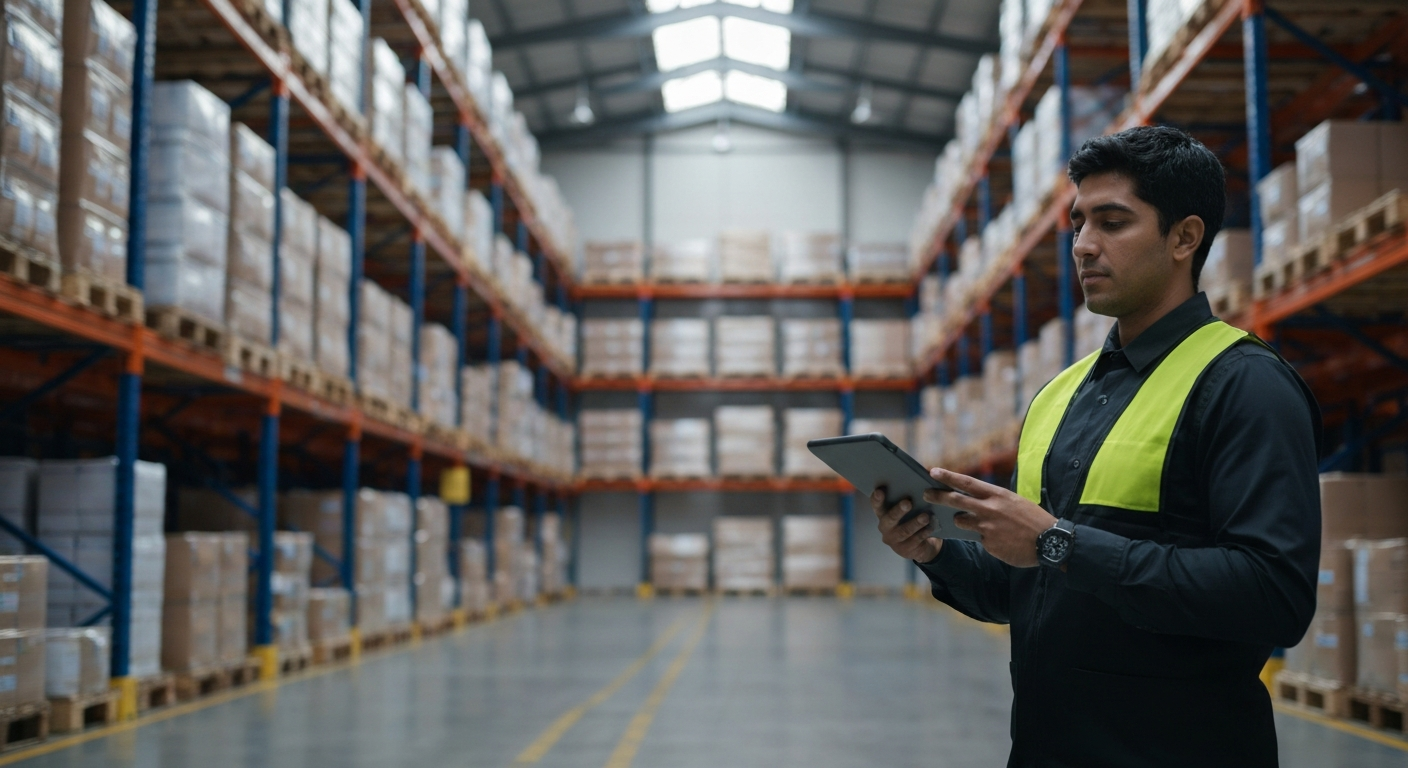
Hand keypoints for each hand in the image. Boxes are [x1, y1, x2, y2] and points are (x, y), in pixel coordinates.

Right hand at [872, 488, 941, 562]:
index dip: (877, 499)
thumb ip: (909, 495)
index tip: (880, 490)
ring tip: (925, 516)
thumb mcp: (910, 508)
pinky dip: (924, 533)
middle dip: (898, 510)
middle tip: (908, 502)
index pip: (876, 505)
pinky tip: (931, 527)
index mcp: (883, 514)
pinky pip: (915, 541)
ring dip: (915, 523)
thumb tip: (923, 474)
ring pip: (904, 531)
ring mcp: (894, 540)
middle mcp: (885, 527)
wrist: (921, 545)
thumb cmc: (913, 518)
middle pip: (889, 519)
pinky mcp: (904, 550)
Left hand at [923, 468, 1056, 567]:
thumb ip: (994, 501)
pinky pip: (979, 539)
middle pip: (956, 500)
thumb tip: (976, 503)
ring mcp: (987, 526)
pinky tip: (1002, 541)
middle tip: (925, 494)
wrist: (1051, 542)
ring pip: (962, 521)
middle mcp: (989, 508)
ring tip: (978, 523)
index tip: (933, 471)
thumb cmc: (1034, 520)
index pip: (967, 482)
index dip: (948, 477)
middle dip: (938, 496)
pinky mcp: (989, 543)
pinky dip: (986, 538)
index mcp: (997, 495)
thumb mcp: (1015, 502)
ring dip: (962, 521)